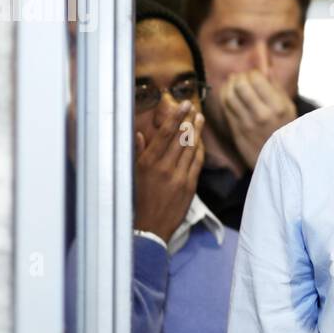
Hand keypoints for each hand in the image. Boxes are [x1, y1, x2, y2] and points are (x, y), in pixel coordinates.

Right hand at [134, 101, 204, 242]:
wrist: (151, 227)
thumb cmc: (138, 200)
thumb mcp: (133, 175)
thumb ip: (137, 153)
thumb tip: (139, 135)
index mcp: (148, 163)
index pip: (165, 134)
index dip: (176, 117)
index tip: (183, 105)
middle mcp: (164, 167)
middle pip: (180, 138)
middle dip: (188, 121)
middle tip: (194, 107)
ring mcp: (178, 176)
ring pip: (190, 148)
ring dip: (196, 132)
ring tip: (199, 119)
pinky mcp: (189, 186)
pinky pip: (196, 163)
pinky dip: (199, 150)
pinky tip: (200, 141)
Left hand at [220, 70, 296, 169]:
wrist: (279, 159)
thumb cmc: (285, 130)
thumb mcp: (288, 108)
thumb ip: (276, 88)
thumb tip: (266, 69)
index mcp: (277, 106)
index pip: (256, 79)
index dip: (252, 73)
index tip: (254, 75)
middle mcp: (262, 114)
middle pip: (240, 85)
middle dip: (239, 77)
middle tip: (241, 78)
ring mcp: (247, 123)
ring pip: (229, 96)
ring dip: (229, 86)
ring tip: (233, 83)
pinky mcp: (237, 131)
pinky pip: (226, 108)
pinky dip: (224, 97)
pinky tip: (229, 94)